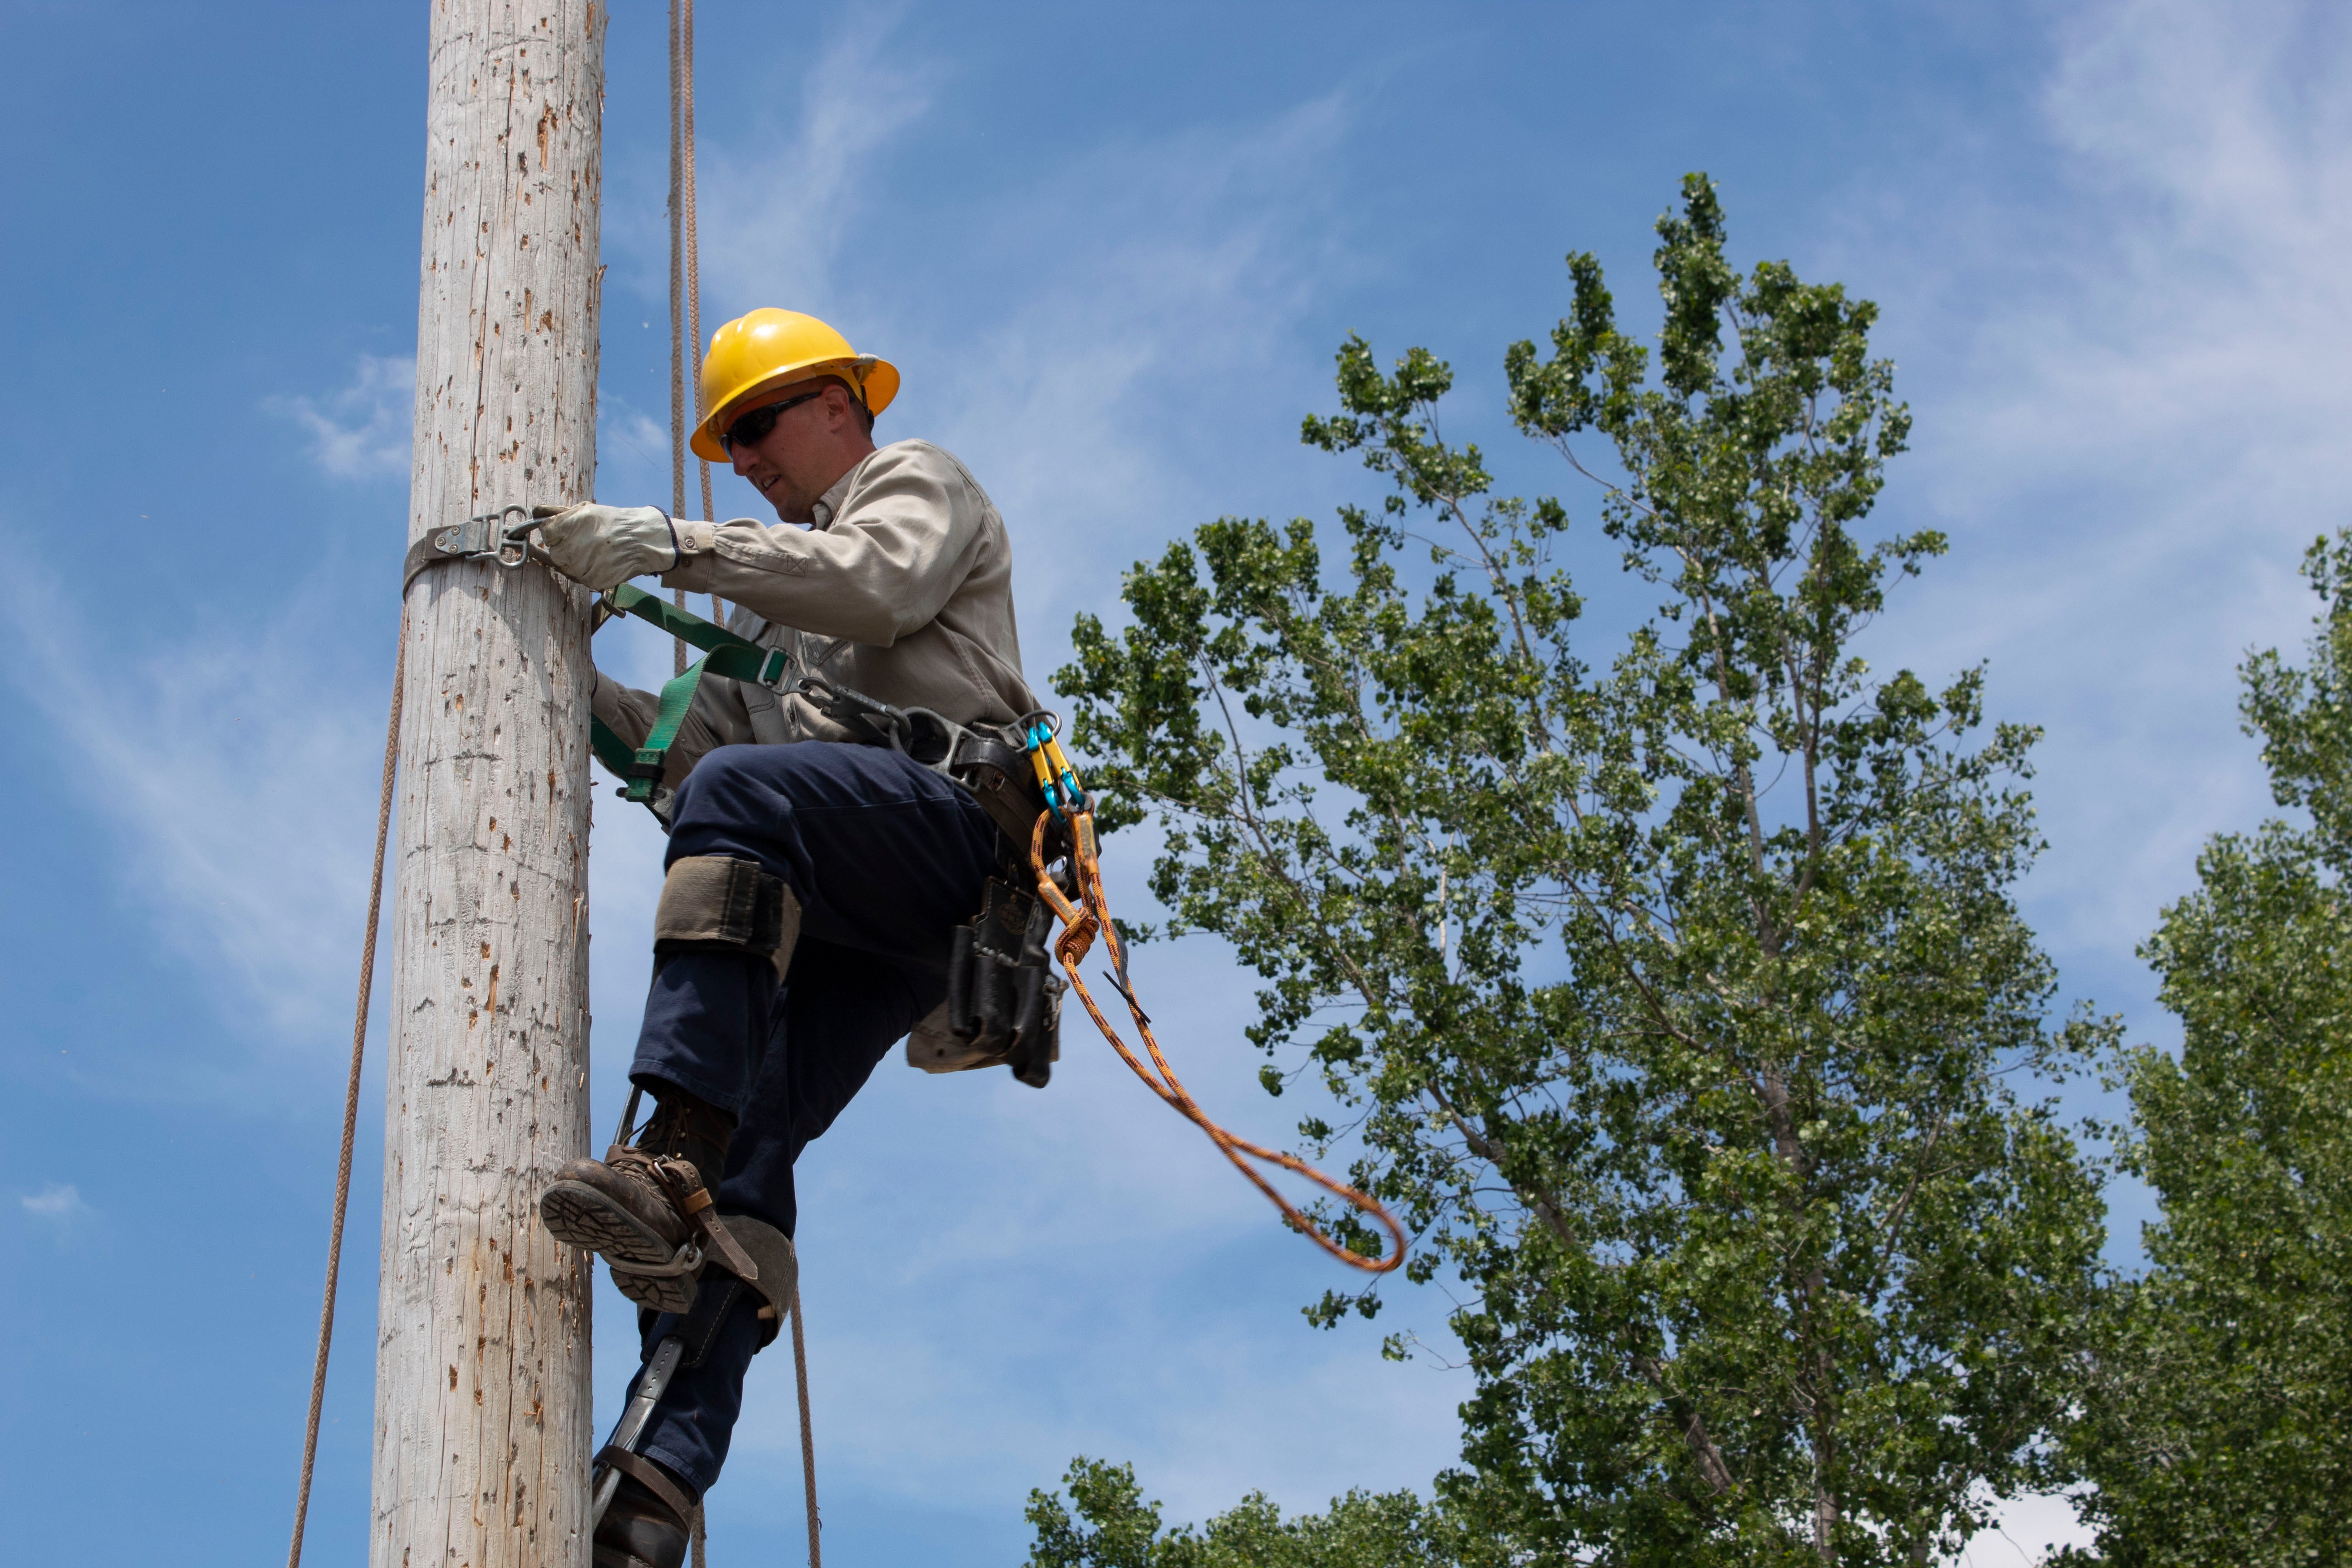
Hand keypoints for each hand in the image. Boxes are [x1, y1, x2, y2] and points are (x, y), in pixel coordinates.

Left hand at [529, 503, 677, 589]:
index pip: (546, 533)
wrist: (640, 540)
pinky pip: (580, 578)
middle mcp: (570, 548)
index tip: (566, 531)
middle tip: (584, 542)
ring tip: (594, 551)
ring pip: (566, 567)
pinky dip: (587, 571)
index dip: (555, 532)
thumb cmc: (612, 522)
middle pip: (554, 553)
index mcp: (566, 526)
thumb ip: (557, 512)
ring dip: (575, 561)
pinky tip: (600, 561)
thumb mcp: (585, 510)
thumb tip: (534, 511)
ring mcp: (580, 567)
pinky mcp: (591, 581)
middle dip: (565, 548)